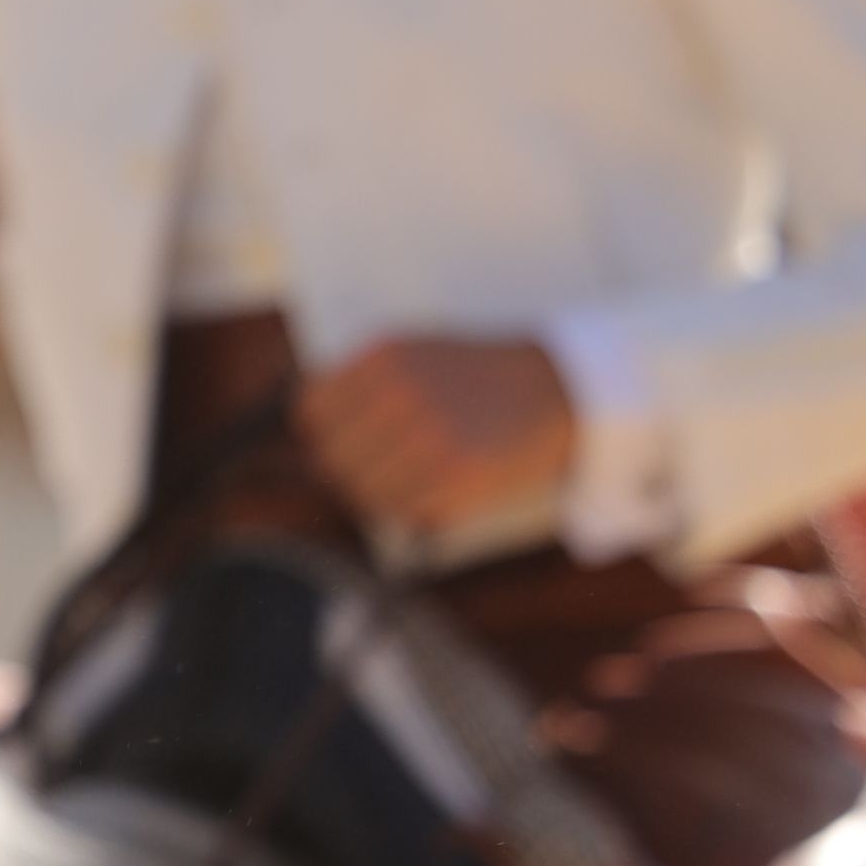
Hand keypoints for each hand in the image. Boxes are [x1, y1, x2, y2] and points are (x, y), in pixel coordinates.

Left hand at [297, 334, 579, 544]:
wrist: (560, 388)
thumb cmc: (478, 377)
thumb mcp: (414, 352)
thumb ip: (359, 382)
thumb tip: (305, 426)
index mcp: (384, 356)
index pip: (310, 413)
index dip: (320, 437)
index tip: (339, 445)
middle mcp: (402, 394)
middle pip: (332, 459)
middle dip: (347, 472)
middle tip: (375, 474)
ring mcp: (431, 436)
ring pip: (364, 492)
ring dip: (379, 497)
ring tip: (408, 485)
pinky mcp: (462, 474)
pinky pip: (406, 512)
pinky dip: (413, 513)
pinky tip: (435, 495)